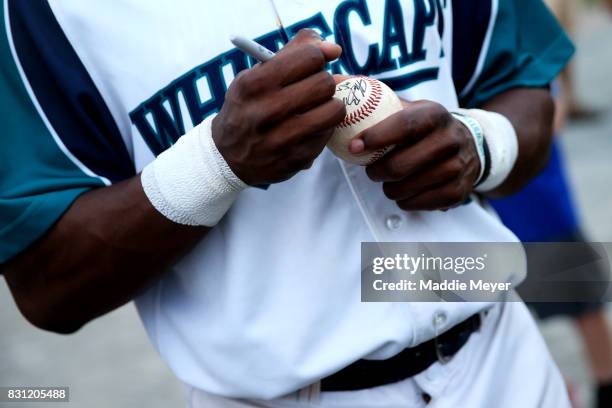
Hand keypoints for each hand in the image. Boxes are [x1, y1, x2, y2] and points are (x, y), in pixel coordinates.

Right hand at [212, 29, 345, 184]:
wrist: (227, 156)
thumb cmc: (248, 107)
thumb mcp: (256, 75)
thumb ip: (294, 53)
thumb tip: (334, 48)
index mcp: (254, 84)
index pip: (309, 57)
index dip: (315, 58)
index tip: (309, 66)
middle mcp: (265, 112)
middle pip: (324, 83)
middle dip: (323, 82)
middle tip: (313, 89)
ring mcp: (281, 139)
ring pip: (333, 110)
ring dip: (330, 106)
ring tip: (317, 107)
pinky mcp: (295, 159)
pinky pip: (328, 133)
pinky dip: (324, 128)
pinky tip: (309, 128)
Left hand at [351, 100, 480, 210]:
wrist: (470, 146)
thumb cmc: (425, 128)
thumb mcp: (410, 109)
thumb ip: (377, 100)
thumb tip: (336, 83)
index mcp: (434, 115)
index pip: (404, 126)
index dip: (376, 137)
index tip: (354, 146)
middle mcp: (450, 140)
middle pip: (399, 166)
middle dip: (375, 171)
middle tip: (371, 170)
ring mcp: (456, 167)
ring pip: (404, 189)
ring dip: (388, 188)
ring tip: (390, 179)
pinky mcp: (458, 192)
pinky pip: (416, 204)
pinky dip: (404, 200)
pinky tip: (407, 190)